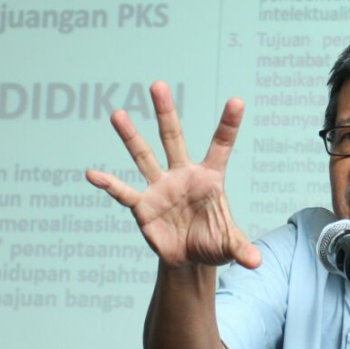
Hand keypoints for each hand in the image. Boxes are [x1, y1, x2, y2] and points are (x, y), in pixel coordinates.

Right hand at [85, 81, 260, 269]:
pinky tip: (92, 174)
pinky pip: (124, 192)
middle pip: (174, 138)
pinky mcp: (143, 206)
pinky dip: (109, 184)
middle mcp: (183, 176)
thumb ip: (242, 248)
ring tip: (117, 114)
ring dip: (131, 137)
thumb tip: (257, 263)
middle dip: (166, 113)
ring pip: (144, 156)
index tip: (237, 101)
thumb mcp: (229, 245)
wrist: (188, 259)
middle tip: (158, 84)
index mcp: (209, 179)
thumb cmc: (212, 243)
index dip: (228, 124)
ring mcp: (160, 187)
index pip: (220, 146)